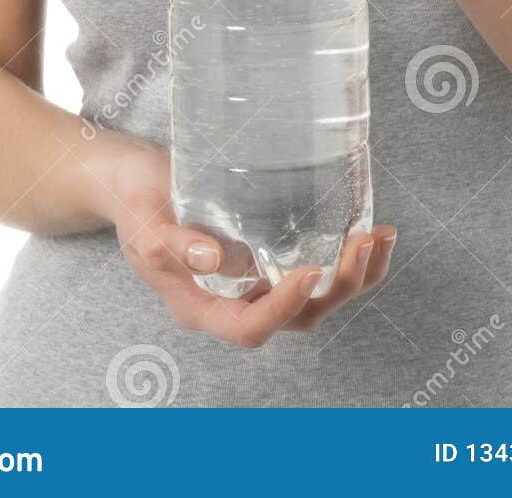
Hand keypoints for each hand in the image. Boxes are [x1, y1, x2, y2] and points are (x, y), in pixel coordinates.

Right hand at [106, 136, 396, 347]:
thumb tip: (215, 258)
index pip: (250, 327)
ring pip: (314, 299)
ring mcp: (253, 281)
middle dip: (337, 287)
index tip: (309, 270)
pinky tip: (364, 227)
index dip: (284, 307)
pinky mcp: (266, 254)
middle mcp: (233, 301)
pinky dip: (343, 255)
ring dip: (352, 275)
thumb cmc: (134, 205)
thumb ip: (174, 243)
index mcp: (201, 306)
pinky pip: (313, 268)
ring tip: (379, 236)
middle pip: (297, 318)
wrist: (132, 184)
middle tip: (362, 243)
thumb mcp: (144, 223)